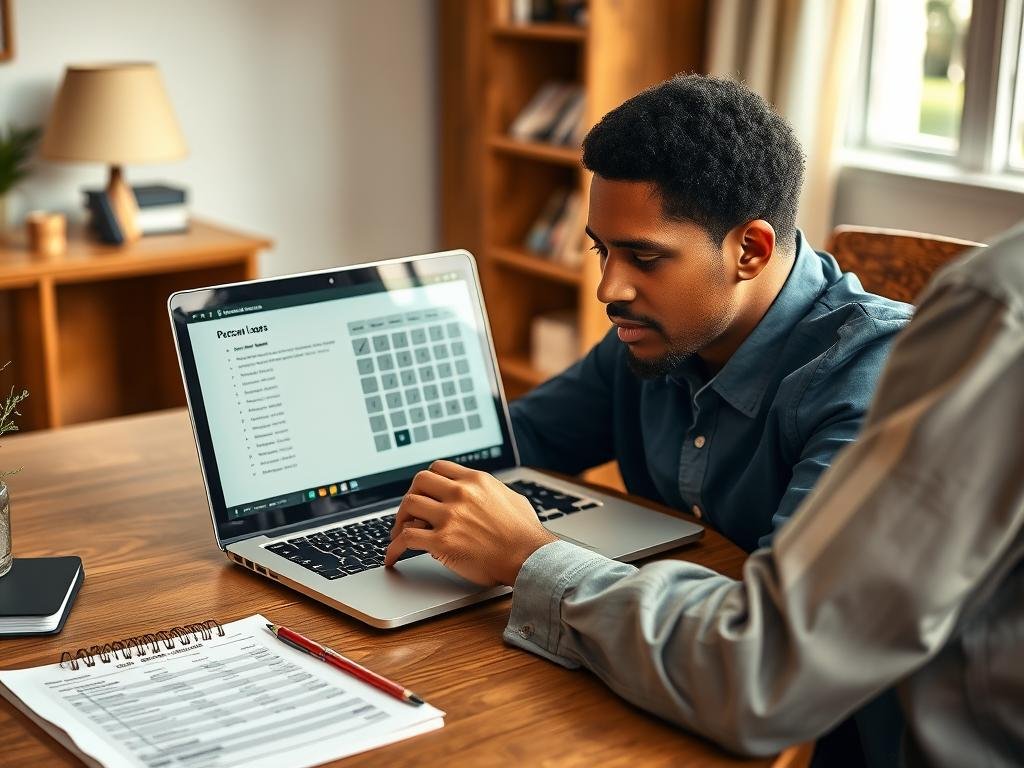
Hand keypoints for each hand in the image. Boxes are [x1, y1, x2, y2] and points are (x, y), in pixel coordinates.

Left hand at [384, 460, 557, 585]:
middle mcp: (460, 493)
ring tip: (397, 534)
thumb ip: (491, 491)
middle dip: (410, 496)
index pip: (438, 468)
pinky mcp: (442, 541)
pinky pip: (406, 539)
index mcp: (476, 480)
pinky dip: (393, 548)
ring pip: (408, 505)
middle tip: (408, 513)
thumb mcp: (511, 498)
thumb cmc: (525, 534)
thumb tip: (484, 494)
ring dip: (399, 520)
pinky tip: (392, 557)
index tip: (423, 493)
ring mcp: (450, 516)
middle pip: (419, 482)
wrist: (530, 558)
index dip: (427, 481)